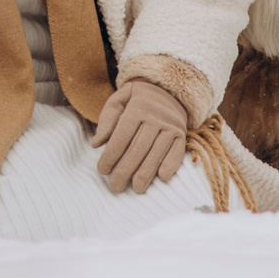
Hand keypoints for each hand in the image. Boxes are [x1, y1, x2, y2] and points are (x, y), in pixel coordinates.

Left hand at [91, 80, 188, 194]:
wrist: (166, 89)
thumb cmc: (136, 99)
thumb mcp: (118, 100)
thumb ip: (107, 121)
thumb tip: (96, 144)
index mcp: (137, 107)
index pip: (122, 135)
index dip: (112, 154)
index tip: (102, 170)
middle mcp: (156, 116)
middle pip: (139, 147)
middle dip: (126, 169)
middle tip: (115, 186)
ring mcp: (171, 125)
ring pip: (157, 152)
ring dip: (147, 172)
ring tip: (136, 188)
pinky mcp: (182, 133)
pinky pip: (178, 151)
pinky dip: (171, 164)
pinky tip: (162, 177)